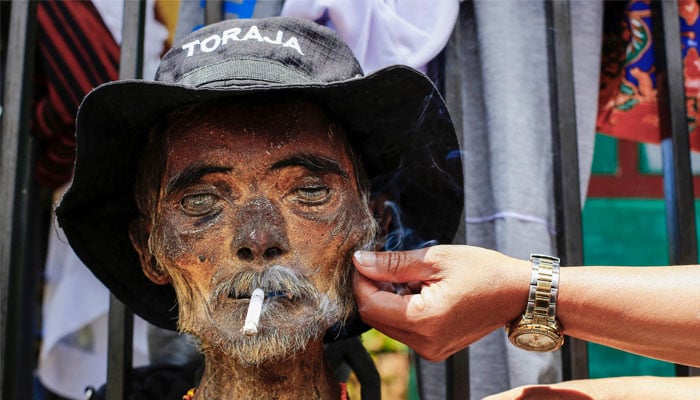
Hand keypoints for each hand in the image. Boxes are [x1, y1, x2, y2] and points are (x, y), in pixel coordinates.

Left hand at [352, 245, 529, 360]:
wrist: (517, 293)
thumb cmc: (483, 271)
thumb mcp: (435, 259)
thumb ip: (392, 263)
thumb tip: (359, 261)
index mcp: (423, 320)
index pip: (369, 305)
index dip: (361, 280)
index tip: (365, 259)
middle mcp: (424, 343)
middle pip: (375, 317)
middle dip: (373, 289)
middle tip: (387, 264)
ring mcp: (430, 349)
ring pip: (387, 323)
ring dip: (388, 298)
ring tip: (413, 277)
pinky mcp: (434, 349)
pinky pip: (404, 329)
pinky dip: (402, 308)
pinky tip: (420, 290)